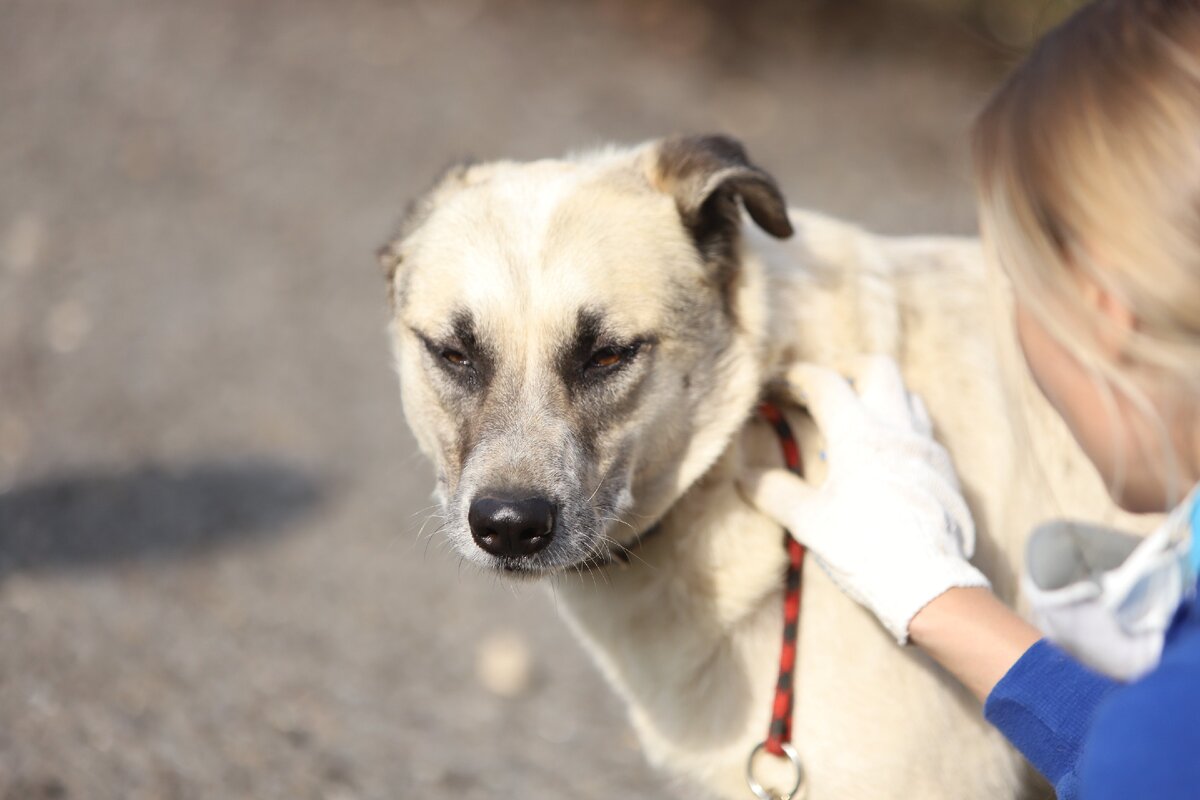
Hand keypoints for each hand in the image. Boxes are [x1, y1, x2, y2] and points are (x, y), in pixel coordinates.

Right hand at [739, 355, 988, 642]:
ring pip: (907, 394)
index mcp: (858, 436)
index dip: (797, 376)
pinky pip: (923, 429)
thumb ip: (775, 493)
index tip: (779, 384)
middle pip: (878, 368)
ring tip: (856, 417)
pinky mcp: (945, 469)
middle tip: (825, 387)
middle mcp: (896, 430)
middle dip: (847, 369)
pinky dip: (900, 426)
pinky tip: (886, 455)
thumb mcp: (809, 523)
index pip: (825, 384)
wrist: (929, 584)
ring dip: (879, 394)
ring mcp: (926, 447)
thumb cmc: (865, 550)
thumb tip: (744, 477)